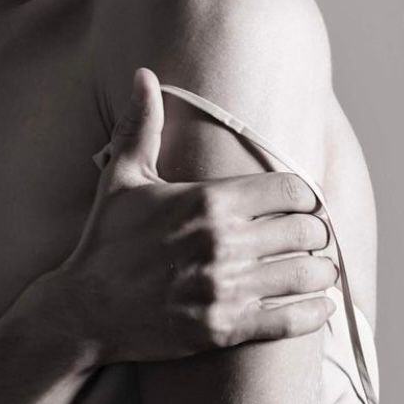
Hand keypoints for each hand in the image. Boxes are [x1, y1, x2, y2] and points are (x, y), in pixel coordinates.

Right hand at [55, 67, 337, 364]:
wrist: (83, 311)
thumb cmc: (106, 241)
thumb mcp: (121, 178)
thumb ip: (141, 125)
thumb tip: (143, 74)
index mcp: (208, 201)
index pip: (291, 190)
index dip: (307, 196)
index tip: (305, 204)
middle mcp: (222, 243)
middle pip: (306, 231)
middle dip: (316, 233)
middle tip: (312, 237)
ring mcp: (225, 289)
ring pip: (306, 275)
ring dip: (319, 271)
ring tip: (318, 269)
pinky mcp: (224, 328)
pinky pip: (291, 321)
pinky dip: (314, 312)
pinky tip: (320, 306)